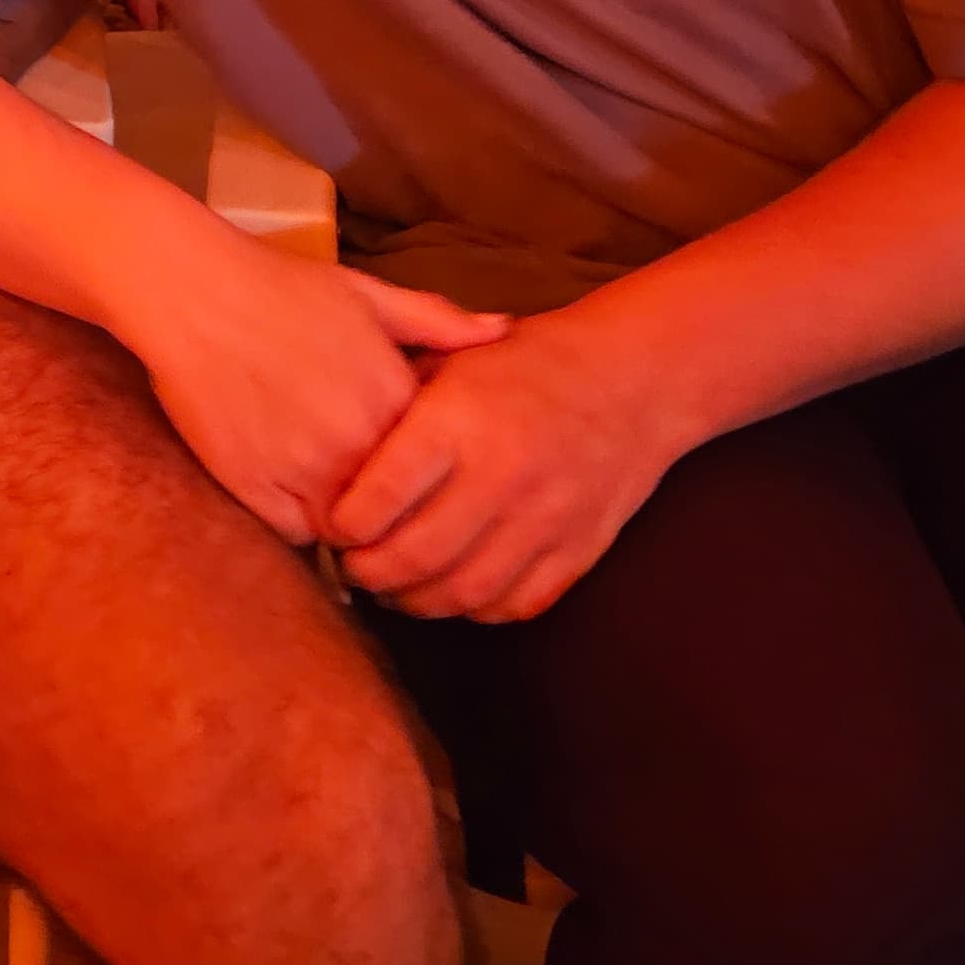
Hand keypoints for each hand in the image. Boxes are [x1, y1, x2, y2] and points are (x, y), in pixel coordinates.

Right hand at [123, 238, 509, 545]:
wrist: (192, 293)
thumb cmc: (279, 287)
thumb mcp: (367, 294)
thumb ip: (437, 323)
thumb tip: (503, 332)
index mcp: (393, 400)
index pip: (439, 471)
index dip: (432, 478)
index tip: (425, 478)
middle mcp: (356, 444)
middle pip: (399, 511)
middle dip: (398, 514)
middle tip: (391, 512)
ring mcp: (304, 472)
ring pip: (349, 532)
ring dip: (350, 528)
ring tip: (351, 519)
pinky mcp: (254, 489)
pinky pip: (294, 536)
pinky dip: (298, 526)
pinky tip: (294, 500)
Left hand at [325, 307, 685, 623]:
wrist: (633, 379)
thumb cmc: (525, 366)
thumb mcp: (454, 356)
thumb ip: (397, 401)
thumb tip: (336, 454)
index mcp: (460, 419)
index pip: (380, 496)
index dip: (342, 524)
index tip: (331, 525)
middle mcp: (502, 473)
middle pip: (415, 554)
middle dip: (368, 572)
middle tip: (352, 567)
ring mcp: (545, 518)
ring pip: (462, 591)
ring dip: (415, 600)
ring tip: (392, 587)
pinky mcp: (578, 550)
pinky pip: (514, 604)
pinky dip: (474, 608)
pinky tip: (451, 590)